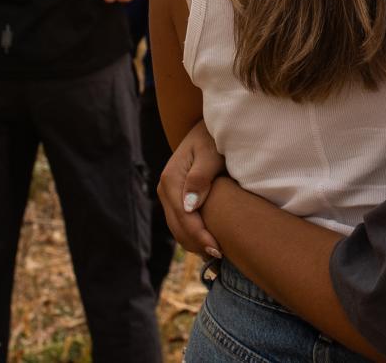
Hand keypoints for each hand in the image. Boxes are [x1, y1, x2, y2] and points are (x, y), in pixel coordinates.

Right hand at [158, 120, 224, 257]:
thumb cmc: (214, 138)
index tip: (218, 249)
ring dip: (194, 242)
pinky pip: (180, 222)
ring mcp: (168, 193)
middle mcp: (165, 188)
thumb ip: (201, 177)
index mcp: (171, 178)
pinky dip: (192, 234)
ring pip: (177, 227)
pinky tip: (208, 242)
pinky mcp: (175, 196)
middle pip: (178, 226)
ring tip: (216, 253)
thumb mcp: (211, 153)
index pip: (184, 216)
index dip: (200, 235)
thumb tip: (190, 205)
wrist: (209, 128)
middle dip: (197, 243)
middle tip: (220, 256)